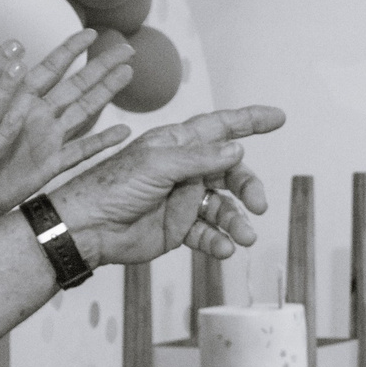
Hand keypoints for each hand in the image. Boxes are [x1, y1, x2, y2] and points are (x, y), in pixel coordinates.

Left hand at [0, 30, 135, 224]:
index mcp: (18, 99)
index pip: (51, 67)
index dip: (71, 50)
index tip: (91, 32)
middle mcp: (38, 116)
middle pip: (77, 85)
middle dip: (101, 66)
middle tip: (127, 50)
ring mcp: (47, 140)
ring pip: (84, 110)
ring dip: (107, 93)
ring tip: (129, 74)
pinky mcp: (48, 165)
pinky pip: (81, 152)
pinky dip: (102, 142)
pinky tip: (123, 133)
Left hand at [59, 105, 284, 267]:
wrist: (87, 227)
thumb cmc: (112, 186)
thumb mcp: (157, 165)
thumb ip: (200, 158)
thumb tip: (237, 150)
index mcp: (176, 144)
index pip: (220, 127)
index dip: (249, 121)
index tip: (278, 117)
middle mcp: (184, 169)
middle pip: (230, 172)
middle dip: (248, 186)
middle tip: (258, 204)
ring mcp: (182, 199)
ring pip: (223, 206)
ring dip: (236, 220)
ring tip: (243, 237)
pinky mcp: (178, 228)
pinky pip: (207, 233)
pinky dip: (218, 240)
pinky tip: (224, 248)